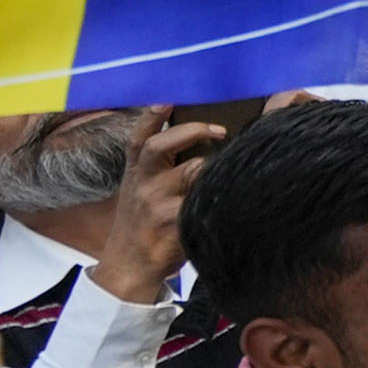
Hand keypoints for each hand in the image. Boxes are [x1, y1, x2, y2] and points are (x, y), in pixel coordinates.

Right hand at [82, 115, 222, 306]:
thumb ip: (159, 165)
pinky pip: (203, 203)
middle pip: (158, 147)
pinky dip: (222, 194)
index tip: (167, 101)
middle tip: (221, 130)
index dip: (152, 117)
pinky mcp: (175, 224)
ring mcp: (157, 204)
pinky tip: (238, 190)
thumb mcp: (139, 190)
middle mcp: (143, 183)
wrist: (128, 266)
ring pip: (190, 173)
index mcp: (136, 172)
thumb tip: (200, 135)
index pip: (139, 138)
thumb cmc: (142, 222)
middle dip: (191, 132)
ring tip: (237, 162)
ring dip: (214, 165)